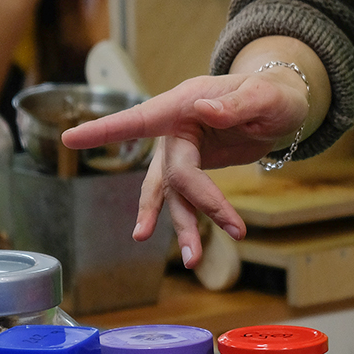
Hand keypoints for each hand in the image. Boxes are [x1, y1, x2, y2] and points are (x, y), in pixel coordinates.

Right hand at [60, 69, 310, 266]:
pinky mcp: (192, 167)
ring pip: (173, 194)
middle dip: (189, 210)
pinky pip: (186, 199)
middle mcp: (176, 128)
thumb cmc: (274, 94)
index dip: (106, 130)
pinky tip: (194, 248)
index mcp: (185, 103)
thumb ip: (237, 104)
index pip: (142, 118)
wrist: (283, 105)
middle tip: (200, 251)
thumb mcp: (265, 97)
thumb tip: (204, 110)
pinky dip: (194, 221)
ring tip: (193, 259)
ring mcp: (182, 150)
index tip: (69, 139)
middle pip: (172, 175)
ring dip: (182, 226)